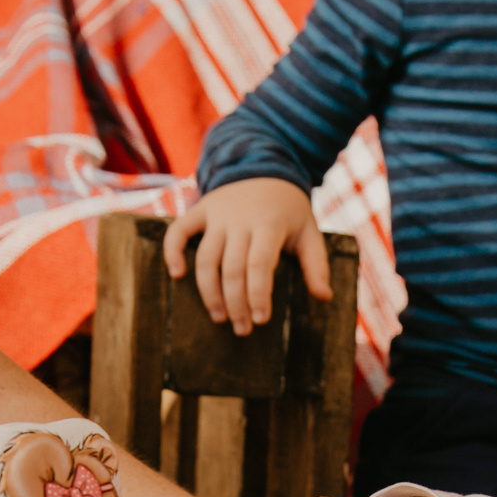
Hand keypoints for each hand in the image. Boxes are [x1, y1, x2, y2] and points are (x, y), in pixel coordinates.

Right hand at [162, 178, 332, 334]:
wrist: (265, 167)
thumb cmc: (288, 209)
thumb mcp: (309, 231)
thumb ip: (316, 264)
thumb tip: (324, 297)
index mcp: (269, 224)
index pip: (259, 264)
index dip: (257, 294)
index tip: (260, 319)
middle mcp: (240, 219)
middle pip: (231, 268)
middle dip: (235, 303)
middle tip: (242, 329)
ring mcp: (217, 214)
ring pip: (206, 258)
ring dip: (209, 291)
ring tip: (219, 316)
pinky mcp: (199, 210)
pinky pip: (179, 231)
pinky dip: (173, 251)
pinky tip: (177, 275)